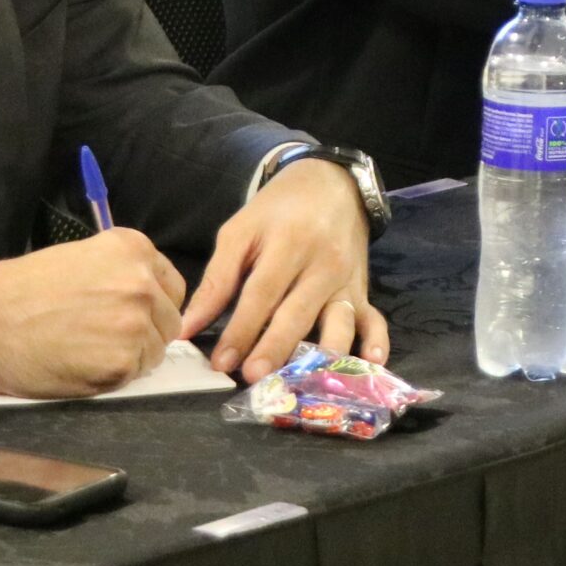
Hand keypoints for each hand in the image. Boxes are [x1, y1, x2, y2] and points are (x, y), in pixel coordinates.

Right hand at [0, 229, 184, 397]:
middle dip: (142, 333)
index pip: (171, 287)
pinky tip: (78, 365)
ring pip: (153, 351)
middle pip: (167, 320)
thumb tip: (148, 302)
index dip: (151, 306)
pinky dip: (109, 378)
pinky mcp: (121, 363)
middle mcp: (142, 282)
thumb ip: (121, 275)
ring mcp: (135, 323)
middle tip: (98, 339)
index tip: (126, 316)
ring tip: (83, 351)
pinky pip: (132, 376)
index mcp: (133, 249)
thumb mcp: (81, 259)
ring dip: (128, 357)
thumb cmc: (19, 290)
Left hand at [180, 156, 385, 383]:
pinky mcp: (362, 290)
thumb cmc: (278, 210)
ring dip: (322, 354)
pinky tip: (372, 361)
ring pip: (337, 321)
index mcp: (287, 243)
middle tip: (252, 377)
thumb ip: (216, 280)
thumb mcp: (241, 232)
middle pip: (297, 312)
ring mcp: (345, 279)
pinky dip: (376, 340)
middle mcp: (321, 263)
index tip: (221, 362)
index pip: (262, 293)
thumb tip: (188, 327)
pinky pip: (374, 318)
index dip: (240, 329)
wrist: (331, 184)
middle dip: (275, 347)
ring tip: (304, 381)